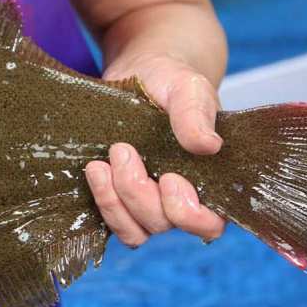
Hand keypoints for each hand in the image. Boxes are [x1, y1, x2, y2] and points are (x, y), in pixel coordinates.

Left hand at [84, 52, 226, 247]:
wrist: (142, 76)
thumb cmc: (172, 83)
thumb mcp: (187, 88)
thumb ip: (197, 114)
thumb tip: (209, 145)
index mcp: (211, 181)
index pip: (208, 224)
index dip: (187, 213)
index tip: (169, 178)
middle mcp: (181, 200)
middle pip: (162, 224)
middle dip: (137, 192)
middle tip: (122, 149)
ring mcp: (149, 203)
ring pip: (134, 231)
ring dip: (113, 202)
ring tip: (99, 165)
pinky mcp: (121, 199)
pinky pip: (111, 220)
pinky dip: (101, 200)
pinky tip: (94, 170)